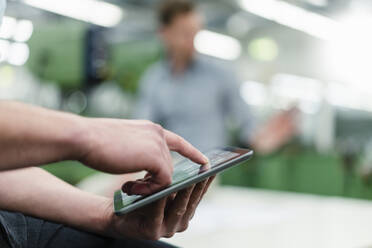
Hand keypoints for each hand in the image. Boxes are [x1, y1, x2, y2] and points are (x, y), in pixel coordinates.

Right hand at [78, 119, 207, 194]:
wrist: (83, 137)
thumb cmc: (96, 141)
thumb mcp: (124, 143)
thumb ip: (140, 150)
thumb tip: (150, 164)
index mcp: (151, 129)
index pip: (178, 141)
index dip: (192, 152)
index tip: (204, 161)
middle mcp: (158, 133)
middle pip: (168, 165)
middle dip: (155, 180)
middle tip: (133, 186)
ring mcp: (158, 144)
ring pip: (166, 175)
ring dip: (149, 186)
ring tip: (129, 187)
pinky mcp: (155, 157)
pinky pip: (163, 181)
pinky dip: (149, 189)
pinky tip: (130, 187)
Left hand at [102, 176, 214, 239]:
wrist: (116, 213)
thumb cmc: (140, 197)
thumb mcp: (160, 186)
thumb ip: (172, 179)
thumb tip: (187, 162)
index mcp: (184, 210)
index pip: (198, 194)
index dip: (206, 182)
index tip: (213, 168)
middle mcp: (179, 221)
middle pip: (191, 201)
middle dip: (198, 186)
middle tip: (204, 172)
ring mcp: (167, 229)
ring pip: (178, 208)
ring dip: (184, 194)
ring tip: (188, 181)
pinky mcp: (152, 232)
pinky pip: (157, 215)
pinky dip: (160, 204)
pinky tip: (161, 193)